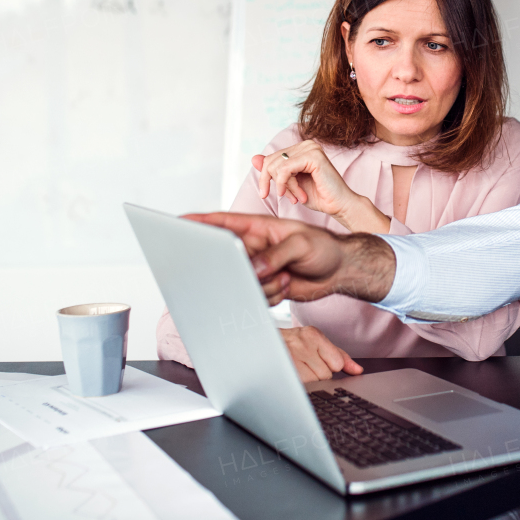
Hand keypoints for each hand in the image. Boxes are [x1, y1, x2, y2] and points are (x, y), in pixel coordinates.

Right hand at [182, 212, 395, 305]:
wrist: (340, 270)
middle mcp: (254, 248)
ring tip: (286, 275)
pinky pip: (255, 298)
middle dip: (237, 270)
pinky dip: (271, 296)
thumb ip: (275, 254)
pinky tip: (287, 285)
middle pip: (227, 260)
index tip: (179, 222)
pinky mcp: (264, 287)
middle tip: (255, 271)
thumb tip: (253, 268)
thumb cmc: (324, 247)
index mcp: (258, 228)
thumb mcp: (302, 244)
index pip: (224, 223)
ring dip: (264, 285)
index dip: (200, 222)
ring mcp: (258, 268)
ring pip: (242, 284)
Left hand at [255, 141, 370, 227]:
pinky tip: (297, 195)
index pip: (270, 158)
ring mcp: (310, 148)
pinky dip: (286, 185)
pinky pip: (285, 170)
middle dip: (273, 183)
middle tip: (287, 197)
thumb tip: (254, 158)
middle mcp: (306, 144)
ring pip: (276, 165)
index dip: (266, 178)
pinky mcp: (313, 156)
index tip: (272, 194)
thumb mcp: (289, 184)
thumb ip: (273, 171)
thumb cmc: (319, 196)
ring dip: (283, 186)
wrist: (339, 206)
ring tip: (296, 197)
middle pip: (270, 161)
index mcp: (301, 148)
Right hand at [281, 326, 363, 381]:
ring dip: (306, 381)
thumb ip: (338, 356)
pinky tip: (290, 375)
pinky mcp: (281, 371)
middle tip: (302, 365)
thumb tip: (358, 370)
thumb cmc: (290, 346)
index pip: (337, 363)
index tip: (316, 361)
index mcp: (312, 334)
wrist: (259, 346)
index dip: (328, 366)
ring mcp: (289, 357)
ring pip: (315, 382)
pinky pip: (302, 387)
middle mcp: (301, 343)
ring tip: (295, 370)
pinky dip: (297, 385)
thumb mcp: (314, 344)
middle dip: (316, 374)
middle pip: (326, 374)